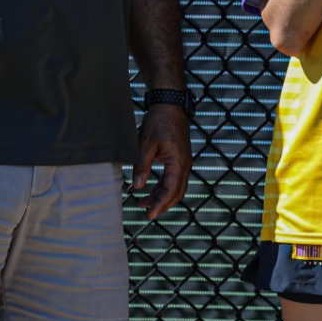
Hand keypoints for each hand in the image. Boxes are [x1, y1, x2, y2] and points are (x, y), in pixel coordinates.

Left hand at [133, 103, 191, 219]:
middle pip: (176, 192)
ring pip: (175, 186)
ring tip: (143, 204)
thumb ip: (141, 166)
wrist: (170, 106)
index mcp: (178, 162)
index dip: (160, 204)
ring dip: (161, 197)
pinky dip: (162, 187)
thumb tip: (137, 187)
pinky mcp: (178, 159)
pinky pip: (173, 178)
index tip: (149, 215)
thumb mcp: (145, 145)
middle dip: (162, 204)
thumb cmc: (158, 123)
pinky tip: (149, 191)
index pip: (171, 190)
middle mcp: (184, 164)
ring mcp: (183, 162)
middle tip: (147, 214)